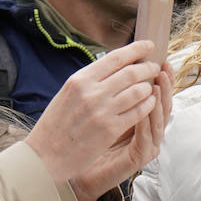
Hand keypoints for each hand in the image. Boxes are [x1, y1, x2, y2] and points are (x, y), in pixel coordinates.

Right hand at [26, 41, 162, 200]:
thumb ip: (90, 81)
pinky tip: (151, 103)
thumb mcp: (68, 93)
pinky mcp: (110, 129)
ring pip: (138, 91)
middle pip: (131, 73)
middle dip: (148, 68)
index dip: (136, 49)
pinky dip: (148, 105)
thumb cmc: (56, 124)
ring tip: (152, 87)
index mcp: (80, 79)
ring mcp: (102, 111)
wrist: (45, 155)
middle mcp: (92, 92)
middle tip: (155, 67)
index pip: (115, 57)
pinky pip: (138, 112)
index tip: (149, 45)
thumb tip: (115, 67)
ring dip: (149, 87)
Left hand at [71, 66, 171, 200]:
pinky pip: (148, 136)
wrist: (68, 165)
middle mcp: (149, 128)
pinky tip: (147, 106)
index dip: (160, 74)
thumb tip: (118, 60)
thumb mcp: (99, 106)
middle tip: (162, 67)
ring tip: (157, 84)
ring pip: (160, 120)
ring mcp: (148, 143)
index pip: (157, 92)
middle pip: (165, 103)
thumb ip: (112, 89)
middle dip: (165, 84)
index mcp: (142, 115)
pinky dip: (147, 121)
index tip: (158, 56)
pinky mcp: (140, 156)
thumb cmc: (83, 135)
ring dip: (160, 100)